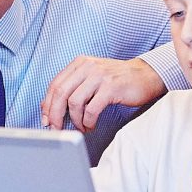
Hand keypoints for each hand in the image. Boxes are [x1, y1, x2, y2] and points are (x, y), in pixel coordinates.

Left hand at [41, 56, 163, 131]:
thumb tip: (51, 108)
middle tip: (57, 129)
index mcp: (79, 63)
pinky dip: (88, 122)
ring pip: (74, 102)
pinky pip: (91, 110)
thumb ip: (74, 88)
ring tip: (81, 127)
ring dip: (75, 120)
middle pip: (61, 93)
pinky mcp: (111, 88)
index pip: (55, 85)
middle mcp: (87, 67)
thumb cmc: (117, 80)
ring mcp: (99, 76)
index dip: (47, 105)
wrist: (146, 75)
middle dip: (55, 115)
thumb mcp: (92, 77)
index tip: (46, 120)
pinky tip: (91, 126)